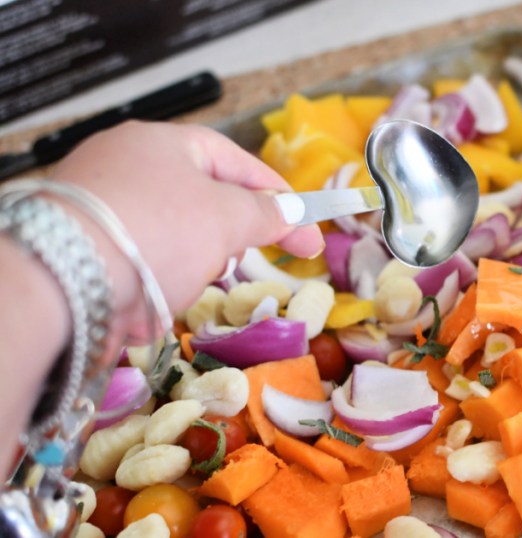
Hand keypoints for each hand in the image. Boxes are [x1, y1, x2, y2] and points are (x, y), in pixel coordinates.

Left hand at [50, 121, 323, 340]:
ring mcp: (95, 207)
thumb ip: (267, 213)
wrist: (62, 278)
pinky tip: (140, 308)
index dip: (275, 194)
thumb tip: (291, 210)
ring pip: (168, 242)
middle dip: (221, 241)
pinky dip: (146, 289)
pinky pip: (133, 268)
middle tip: (229, 263)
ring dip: (183, 272)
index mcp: (161, 141)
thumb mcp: (229, 218)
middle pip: (199, 204)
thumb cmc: (158, 231)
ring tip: (174, 290)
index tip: (306, 228)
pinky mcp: (76, 249)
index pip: (234, 160)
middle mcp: (123, 165)